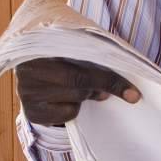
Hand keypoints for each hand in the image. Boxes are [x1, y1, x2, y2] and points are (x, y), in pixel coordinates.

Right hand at [14, 57, 138, 126]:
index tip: (133, 91)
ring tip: (84, 88)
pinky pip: (66, 114)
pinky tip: (67, 99)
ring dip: (88, 95)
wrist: (32, 69)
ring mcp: (28, 92)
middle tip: (130, 94)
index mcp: (40, 46)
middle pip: (77, 80)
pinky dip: (74, 108)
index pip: (80, 59)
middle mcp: (29, 69)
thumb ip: (93, 51)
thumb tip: (124, 73)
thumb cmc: (60, 55)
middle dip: (106, 86)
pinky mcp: (32, 112)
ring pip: (74, 98)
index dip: (108, 75)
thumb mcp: (73, 46)